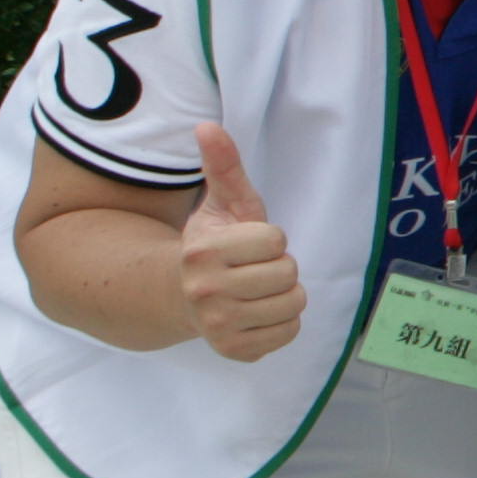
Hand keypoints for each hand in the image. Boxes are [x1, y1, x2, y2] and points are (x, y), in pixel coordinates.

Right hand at [179, 125, 307, 360]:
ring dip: (285, 295)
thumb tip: (208, 127)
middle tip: (254, 269)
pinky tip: (257, 313)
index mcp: (203, 252)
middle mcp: (206, 291)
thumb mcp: (222, 204)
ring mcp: (218, 325)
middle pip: (288, 273)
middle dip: (279, 267)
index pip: (276, 240)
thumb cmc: (215, 245)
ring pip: (293, 304)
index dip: (269, 239)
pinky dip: (282, 323)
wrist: (183, 296)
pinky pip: (289, 333)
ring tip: (257, 290)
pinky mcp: (234, 351)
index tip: (248, 244)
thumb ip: (223, 166)